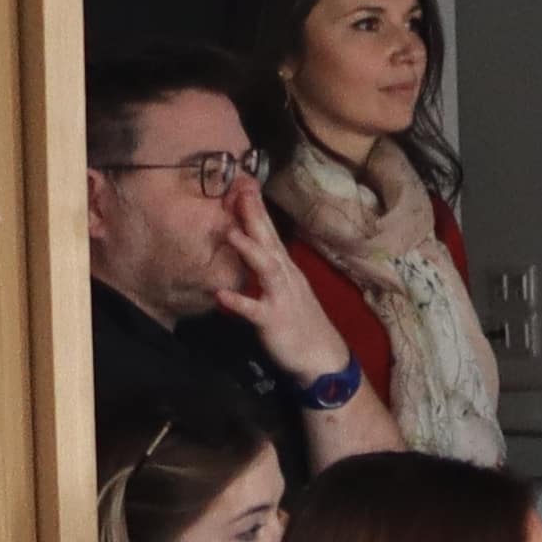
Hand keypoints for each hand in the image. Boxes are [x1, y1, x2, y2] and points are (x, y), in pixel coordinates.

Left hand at [201, 192, 352, 380]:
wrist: (321, 357)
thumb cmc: (300, 322)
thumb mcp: (285, 289)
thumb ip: (268, 269)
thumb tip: (252, 249)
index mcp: (286, 269)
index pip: (271, 234)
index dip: (257, 210)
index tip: (244, 185)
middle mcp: (286, 277)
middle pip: (269, 242)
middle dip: (254, 217)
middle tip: (238, 191)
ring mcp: (282, 298)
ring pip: (266, 269)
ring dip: (249, 250)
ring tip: (229, 232)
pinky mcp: (274, 321)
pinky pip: (255, 310)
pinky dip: (239, 302)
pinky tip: (220, 295)